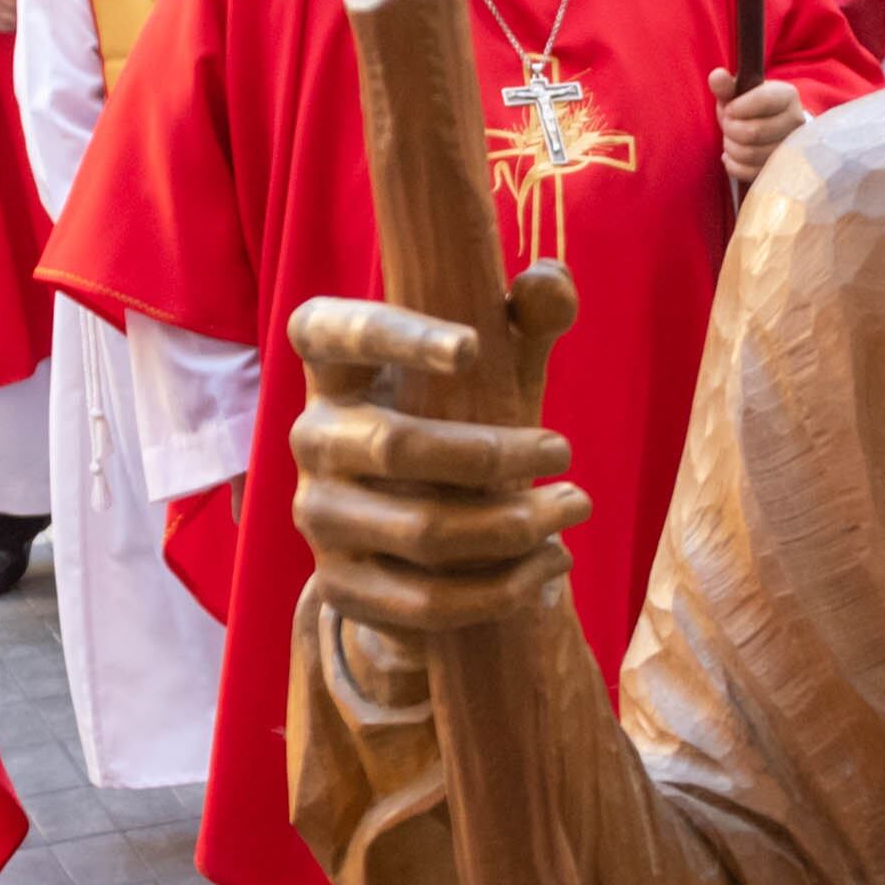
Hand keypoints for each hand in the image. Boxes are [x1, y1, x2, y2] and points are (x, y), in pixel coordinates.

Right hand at [288, 289, 590, 650]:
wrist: (409, 530)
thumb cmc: (458, 418)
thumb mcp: (492, 368)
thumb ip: (526, 319)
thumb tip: (550, 281)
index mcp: (332, 367)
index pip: (336, 332)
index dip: (396, 338)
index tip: (473, 348)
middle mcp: (308, 437)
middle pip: (397, 446)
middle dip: (497, 452)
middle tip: (565, 449)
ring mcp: (317, 516)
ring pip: (422, 530)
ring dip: (514, 524)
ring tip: (576, 506)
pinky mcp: (341, 586)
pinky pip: (426, 603)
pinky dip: (503, 588)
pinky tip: (553, 563)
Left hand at [710, 67, 808, 184]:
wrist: (770, 126)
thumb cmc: (750, 106)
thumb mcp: (739, 92)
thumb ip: (726, 86)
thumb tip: (716, 76)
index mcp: (787, 96)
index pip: (763, 101)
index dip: (738, 107)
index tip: (729, 108)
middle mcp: (796, 122)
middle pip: (754, 132)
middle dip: (730, 129)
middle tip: (727, 124)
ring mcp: (791, 149)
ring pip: (750, 154)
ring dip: (730, 147)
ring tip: (730, 139)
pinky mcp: (781, 170)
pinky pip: (749, 172)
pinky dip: (733, 164)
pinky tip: (732, 155)